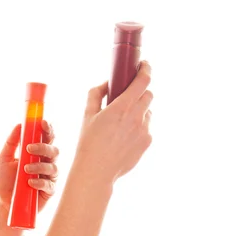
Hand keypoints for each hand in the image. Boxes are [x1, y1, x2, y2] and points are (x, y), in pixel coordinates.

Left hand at [0, 119, 58, 212]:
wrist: (2, 202)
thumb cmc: (4, 180)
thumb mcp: (3, 158)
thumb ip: (11, 142)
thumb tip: (19, 125)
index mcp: (36, 152)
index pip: (46, 137)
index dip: (48, 129)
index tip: (43, 123)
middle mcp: (44, 162)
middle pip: (53, 150)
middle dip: (43, 147)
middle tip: (29, 148)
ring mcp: (48, 177)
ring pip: (53, 166)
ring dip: (39, 165)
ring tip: (25, 169)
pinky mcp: (49, 191)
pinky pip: (49, 184)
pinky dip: (40, 182)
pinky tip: (30, 182)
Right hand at [74, 60, 153, 184]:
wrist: (97, 170)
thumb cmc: (89, 142)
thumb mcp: (87, 114)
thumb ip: (96, 94)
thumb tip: (106, 83)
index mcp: (121, 107)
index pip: (142, 81)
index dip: (146, 70)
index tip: (144, 65)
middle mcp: (136, 117)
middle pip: (148, 95)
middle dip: (140, 91)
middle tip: (128, 94)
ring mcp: (144, 130)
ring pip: (148, 112)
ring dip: (139, 109)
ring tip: (122, 120)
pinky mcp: (147, 142)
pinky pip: (146, 127)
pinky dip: (138, 125)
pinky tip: (123, 135)